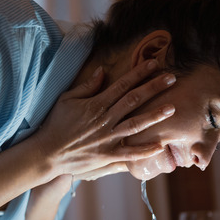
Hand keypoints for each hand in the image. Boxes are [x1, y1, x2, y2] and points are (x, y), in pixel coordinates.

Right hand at [32, 59, 175, 179]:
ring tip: (171, 108)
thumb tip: (103, 70)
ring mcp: (107, 138)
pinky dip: (144, 150)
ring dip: (154, 116)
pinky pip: (129, 153)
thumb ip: (87, 86)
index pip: (122, 85)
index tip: (153, 64)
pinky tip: (159, 146)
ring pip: (135, 124)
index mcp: (96, 104)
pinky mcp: (106, 156)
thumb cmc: (56, 123)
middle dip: (153, 88)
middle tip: (171, 78)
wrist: (47, 152)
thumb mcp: (67, 99)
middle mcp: (104, 120)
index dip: (139, 73)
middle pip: (133, 100)